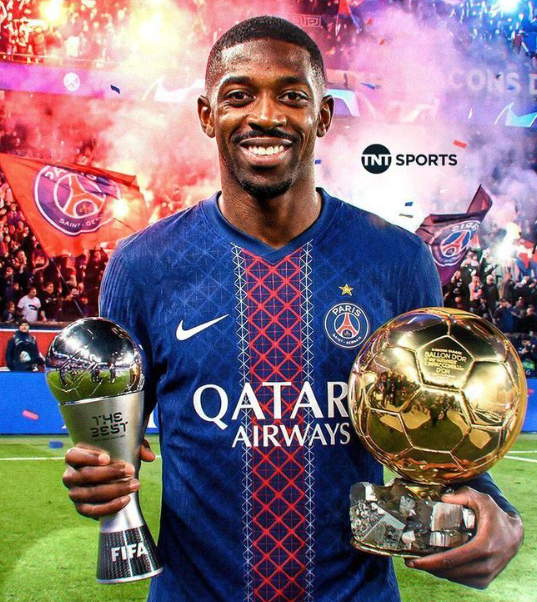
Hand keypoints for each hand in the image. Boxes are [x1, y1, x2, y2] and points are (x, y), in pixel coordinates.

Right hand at [62, 439, 155, 519]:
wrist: (107, 477)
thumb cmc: (114, 457)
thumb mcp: (124, 447)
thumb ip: (137, 448)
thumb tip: (149, 456)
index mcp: (74, 456)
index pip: (73, 455)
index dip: (89, 457)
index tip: (107, 458)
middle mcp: (69, 475)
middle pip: (86, 475)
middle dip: (111, 473)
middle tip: (131, 470)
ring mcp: (74, 493)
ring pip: (91, 493)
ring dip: (115, 490)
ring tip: (134, 485)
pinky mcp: (81, 508)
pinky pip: (92, 511)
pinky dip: (109, 507)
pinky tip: (125, 500)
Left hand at [405, 487, 522, 588]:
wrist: (513, 535)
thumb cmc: (494, 515)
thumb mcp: (481, 500)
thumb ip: (463, 495)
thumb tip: (443, 498)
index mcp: (484, 546)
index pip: (452, 559)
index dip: (430, 562)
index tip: (413, 560)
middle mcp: (486, 564)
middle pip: (450, 571)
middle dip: (427, 567)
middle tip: (410, 560)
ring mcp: (486, 575)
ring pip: (454, 578)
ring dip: (436, 572)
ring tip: (420, 562)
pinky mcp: (485, 580)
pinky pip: (462, 580)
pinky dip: (447, 574)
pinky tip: (435, 566)